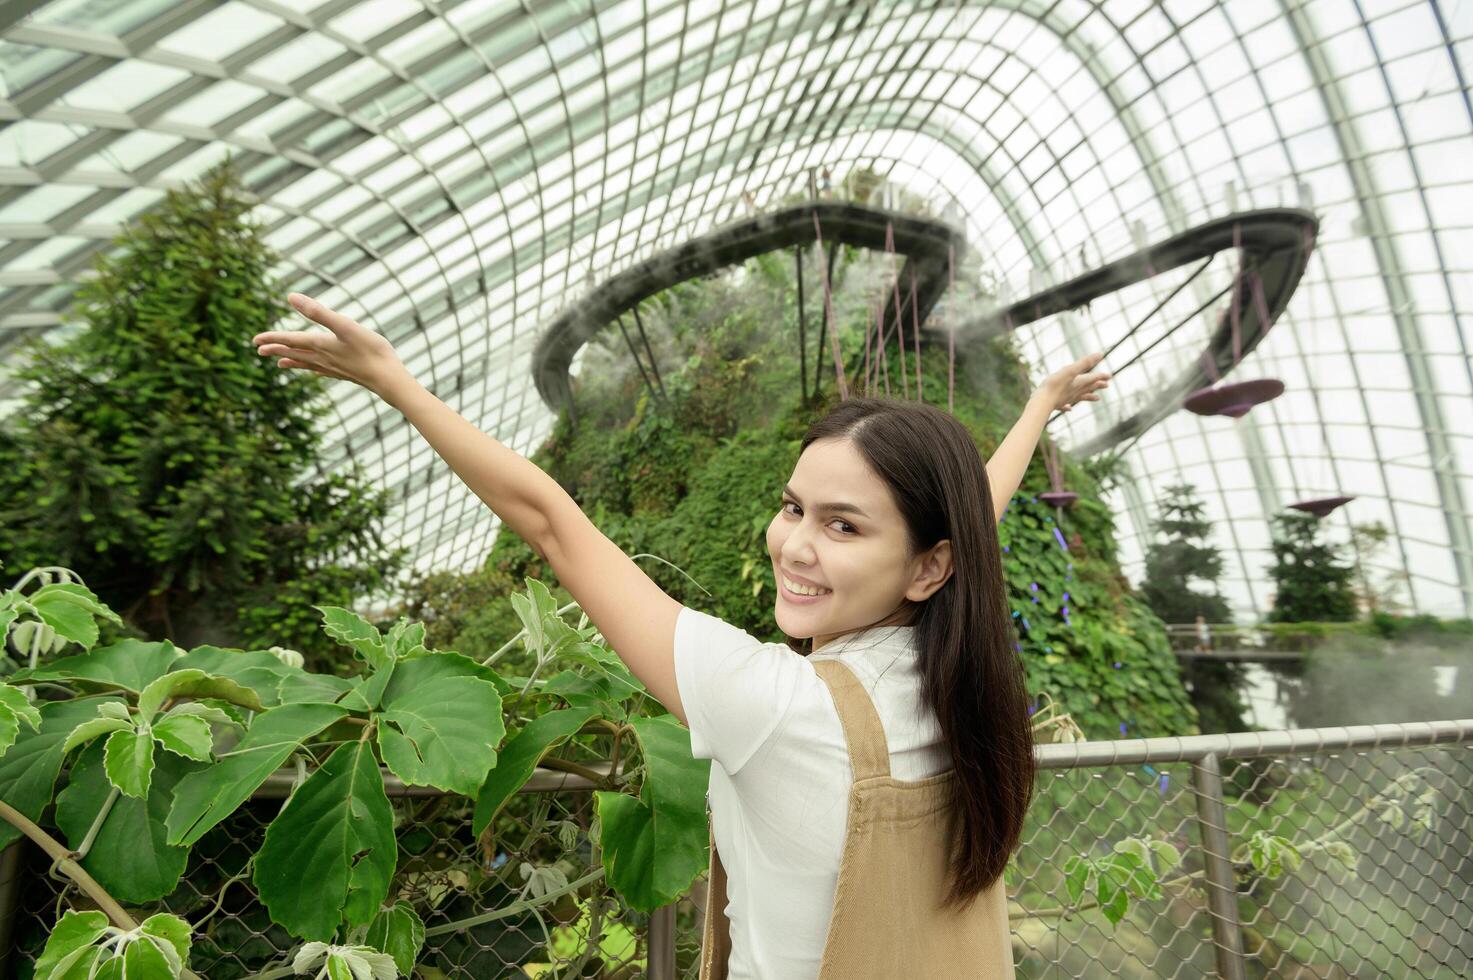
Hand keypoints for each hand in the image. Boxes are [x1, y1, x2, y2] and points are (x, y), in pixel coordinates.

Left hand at [253, 294, 410, 397]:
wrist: (389, 379)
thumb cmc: (370, 351)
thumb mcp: (344, 326)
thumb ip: (318, 312)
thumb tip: (291, 297)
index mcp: (321, 344)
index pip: (291, 340)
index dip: (273, 338)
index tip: (255, 340)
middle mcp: (324, 357)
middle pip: (295, 353)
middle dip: (276, 349)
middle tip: (259, 350)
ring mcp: (334, 367)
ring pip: (307, 363)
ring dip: (292, 361)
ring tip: (280, 363)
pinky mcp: (346, 373)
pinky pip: (323, 371)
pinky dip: (314, 369)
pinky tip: (316, 371)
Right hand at [1038, 352, 1110, 412]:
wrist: (1042, 402)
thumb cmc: (1055, 385)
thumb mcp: (1070, 370)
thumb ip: (1084, 363)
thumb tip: (1100, 354)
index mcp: (1078, 383)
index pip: (1092, 379)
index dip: (1100, 376)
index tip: (1109, 376)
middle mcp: (1074, 392)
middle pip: (1088, 388)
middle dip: (1097, 385)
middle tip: (1107, 385)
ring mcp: (1066, 399)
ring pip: (1080, 397)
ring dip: (1088, 397)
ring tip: (1097, 399)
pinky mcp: (1057, 404)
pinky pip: (1064, 405)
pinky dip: (1068, 406)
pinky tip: (1069, 408)